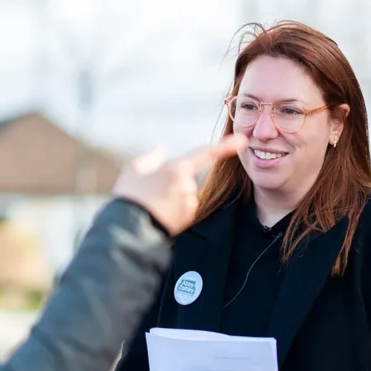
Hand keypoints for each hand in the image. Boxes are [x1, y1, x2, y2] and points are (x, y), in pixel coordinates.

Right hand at [113, 134, 246, 235]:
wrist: (128, 229)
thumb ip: (151, 157)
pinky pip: (184, 210)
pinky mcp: (188, 220)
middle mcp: (188, 186)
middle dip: (174, 183)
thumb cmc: (129, 196)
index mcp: (178, 169)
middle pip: (187, 179)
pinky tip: (159, 215)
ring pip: (185, 195)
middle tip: (151, 192)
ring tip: (152, 205)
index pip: (207, 154)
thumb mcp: (133, 170)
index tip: (243, 141)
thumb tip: (160, 148)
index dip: (226, 147)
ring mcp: (190, 204)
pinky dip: (175, 211)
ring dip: (173, 198)